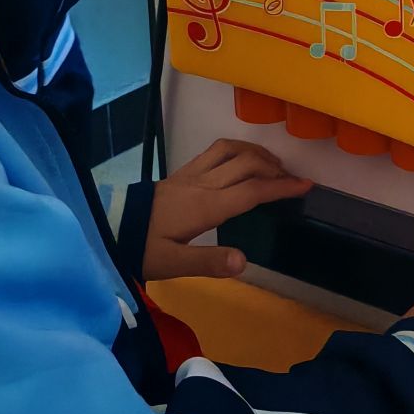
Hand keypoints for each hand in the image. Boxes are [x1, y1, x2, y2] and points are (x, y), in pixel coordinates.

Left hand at [144, 138, 311, 280]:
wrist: (107, 228)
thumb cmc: (140, 248)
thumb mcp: (172, 263)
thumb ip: (208, 262)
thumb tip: (244, 262)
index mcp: (205, 206)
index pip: (252, 191)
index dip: (281, 187)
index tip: (306, 186)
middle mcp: (202, 184)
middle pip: (247, 164)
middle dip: (275, 168)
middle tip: (292, 181)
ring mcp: (190, 175)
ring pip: (231, 150)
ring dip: (256, 154)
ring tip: (272, 167)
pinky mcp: (181, 173)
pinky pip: (216, 151)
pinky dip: (238, 151)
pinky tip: (241, 162)